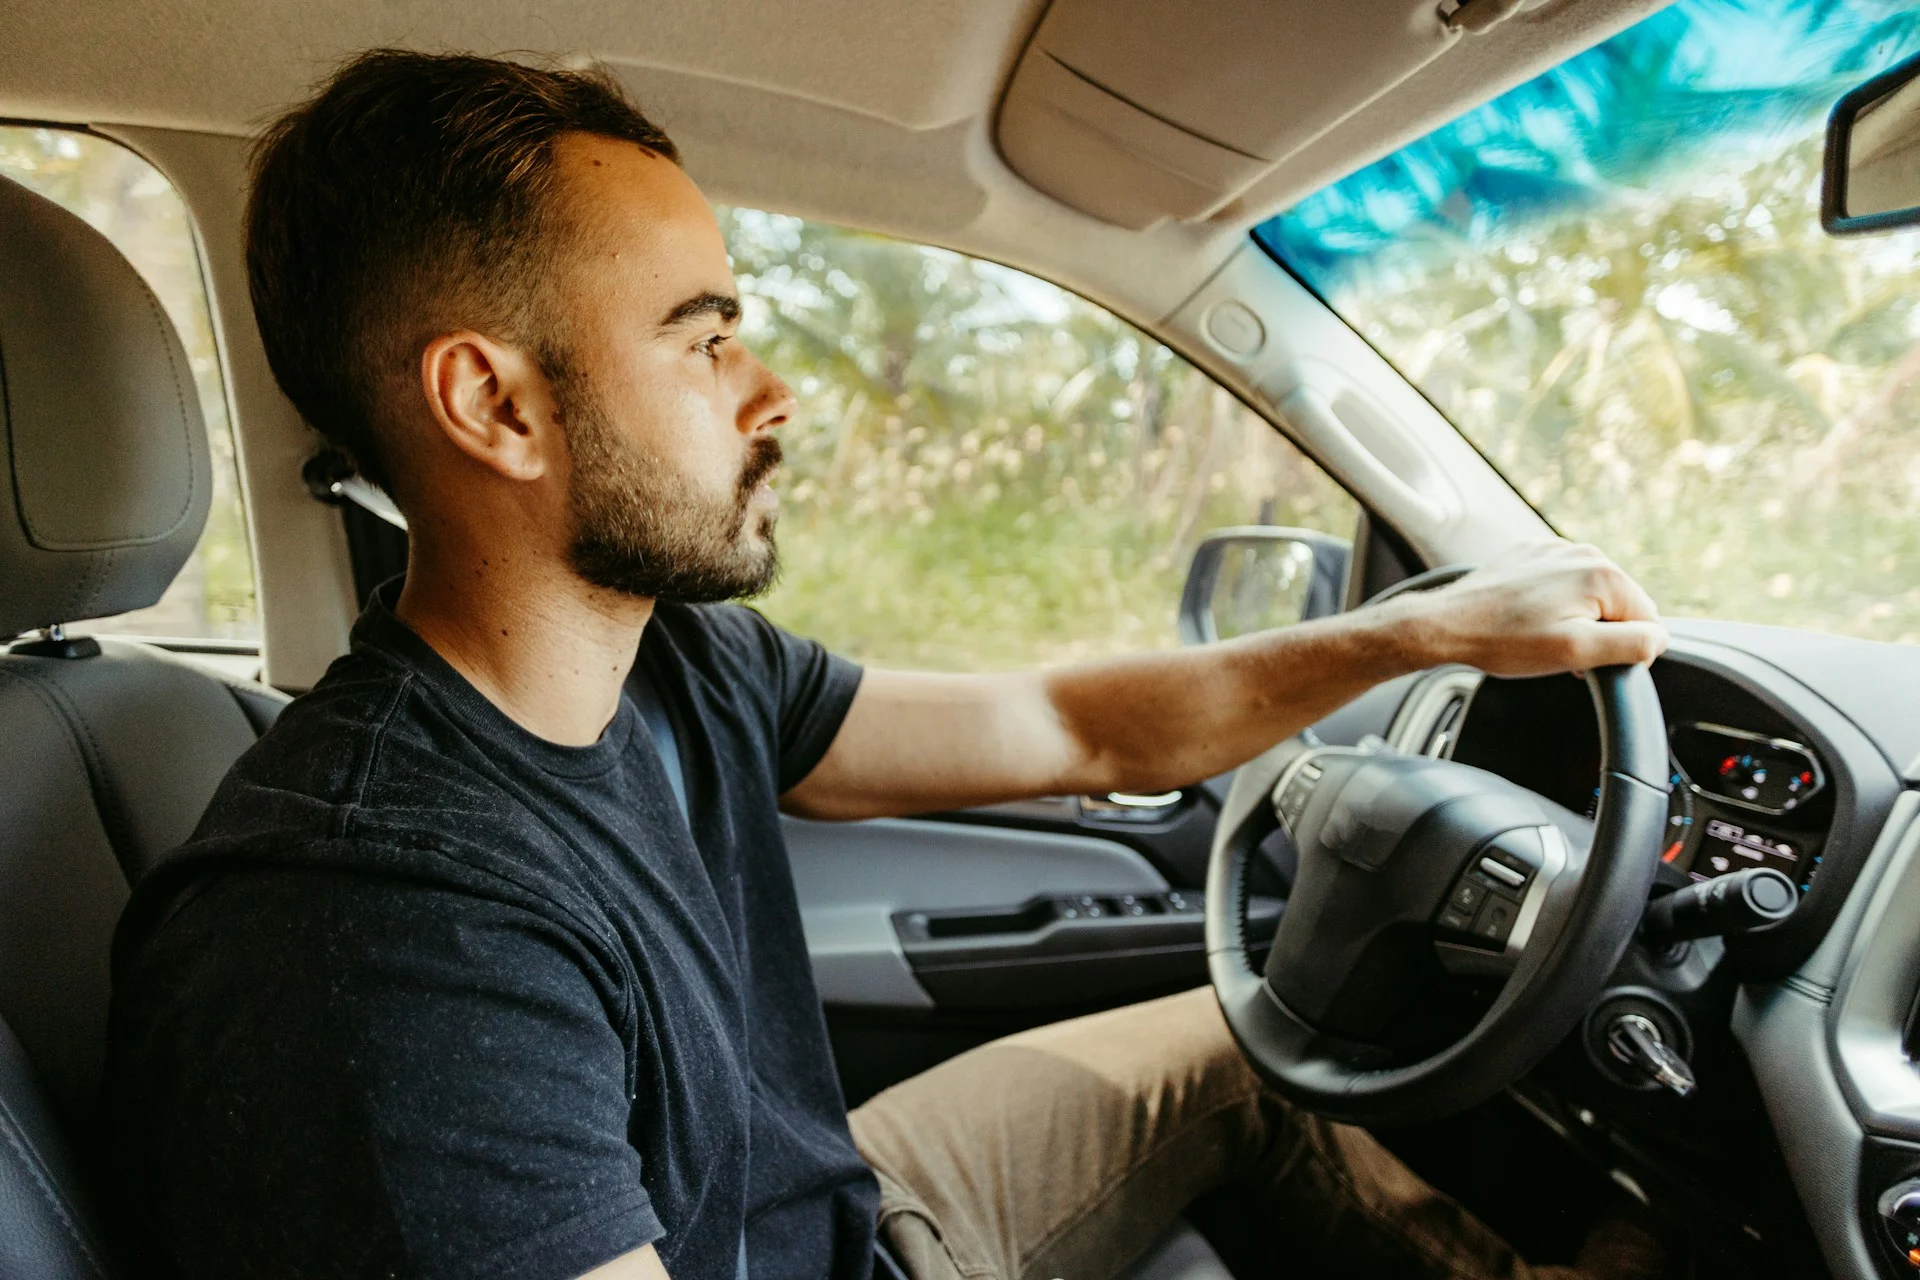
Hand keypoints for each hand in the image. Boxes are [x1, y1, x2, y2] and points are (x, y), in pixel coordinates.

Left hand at [1390, 541, 1667, 676]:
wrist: (1447, 625)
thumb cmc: (1505, 641)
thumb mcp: (1577, 652)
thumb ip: (1631, 645)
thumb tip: (1660, 639)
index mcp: (1603, 574)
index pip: (1648, 621)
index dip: (1624, 649)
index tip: (1587, 660)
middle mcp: (1584, 553)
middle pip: (1620, 607)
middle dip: (1600, 634)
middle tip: (1561, 651)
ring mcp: (1556, 551)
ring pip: (1591, 598)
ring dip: (1577, 622)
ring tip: (1540, 637)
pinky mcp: (1533, 556)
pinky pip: (1563, 586)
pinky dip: (1555, 607)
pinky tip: (1528, 622)